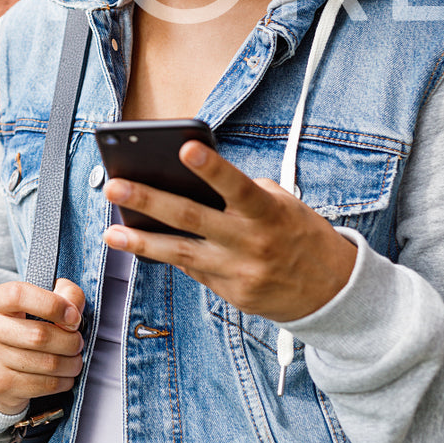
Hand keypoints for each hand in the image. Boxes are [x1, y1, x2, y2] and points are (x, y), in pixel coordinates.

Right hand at [0, 278, 86, 416]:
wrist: (2, 364)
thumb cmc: (28, 324)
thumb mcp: (43, 299)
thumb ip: (65, 294)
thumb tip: (74, 313)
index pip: (19, 295)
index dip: (52, 305)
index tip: (73, 317)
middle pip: (39, 335)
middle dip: (70, 341)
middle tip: (77, 342)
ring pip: (47, 363)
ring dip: (71, 363)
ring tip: (74, 360)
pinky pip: (45, 385)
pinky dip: (64, 381)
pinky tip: (63, 375)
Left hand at [102, 141, 356, 322]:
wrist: (333, 291)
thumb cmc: (297, 233)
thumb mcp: (281, 205)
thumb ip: (238, 194)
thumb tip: (184, 187)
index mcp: (269, 212)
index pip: (238, 186)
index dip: (212, 168)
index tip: (185, 147)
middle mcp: (252, 243)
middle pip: (193, 219)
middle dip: (150, 202)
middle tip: (114, 187)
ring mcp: (240, 273)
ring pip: (182, 255)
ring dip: (142, 243)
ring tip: (111, 233)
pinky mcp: (233, 295)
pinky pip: (194, 271)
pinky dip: (168, 257)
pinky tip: (141, 247)